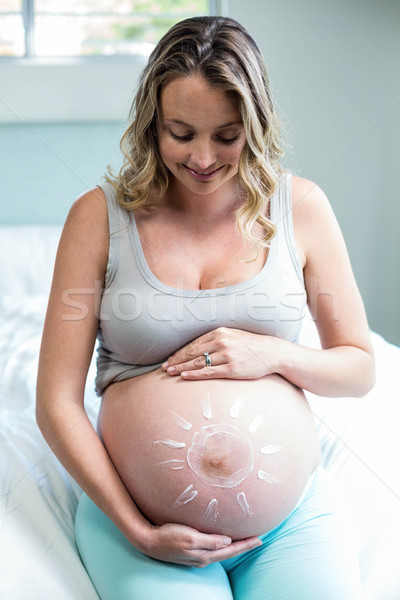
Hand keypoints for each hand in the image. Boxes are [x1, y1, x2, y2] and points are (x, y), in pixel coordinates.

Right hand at [140, 522, 261, 566]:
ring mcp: (196, 556)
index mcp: (205, 555)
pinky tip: (223, 541)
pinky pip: (212, 550)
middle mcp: (203, 558)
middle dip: (244, 546)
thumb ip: (209, 541)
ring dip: (234, 546)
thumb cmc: (168, 536)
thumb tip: (228, 542)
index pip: (231, 550)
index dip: (245, 545)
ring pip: (221, 552)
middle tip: (258, 540)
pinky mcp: (190, 552)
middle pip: (228, 552)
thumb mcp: (190, 537)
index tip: (259, 539)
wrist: (149, 541)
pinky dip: (221, 545)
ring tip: (245, 541)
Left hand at [162, 327, 280, 379]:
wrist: (272, 352)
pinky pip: (209, 372)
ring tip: (169, 372)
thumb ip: (216, 339)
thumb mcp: (233, 336)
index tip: (169, 359)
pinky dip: (194, 374)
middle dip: (176, 360)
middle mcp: (222, 342)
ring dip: (181, 367)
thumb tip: (198, 348)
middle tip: (164, 367)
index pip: (194, 343)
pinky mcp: (232, 369)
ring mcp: (227, 355)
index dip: (179, 352)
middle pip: (192, 352)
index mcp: (219, 332)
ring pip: (198, 362)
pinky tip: (184, 376)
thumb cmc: (251, 345)